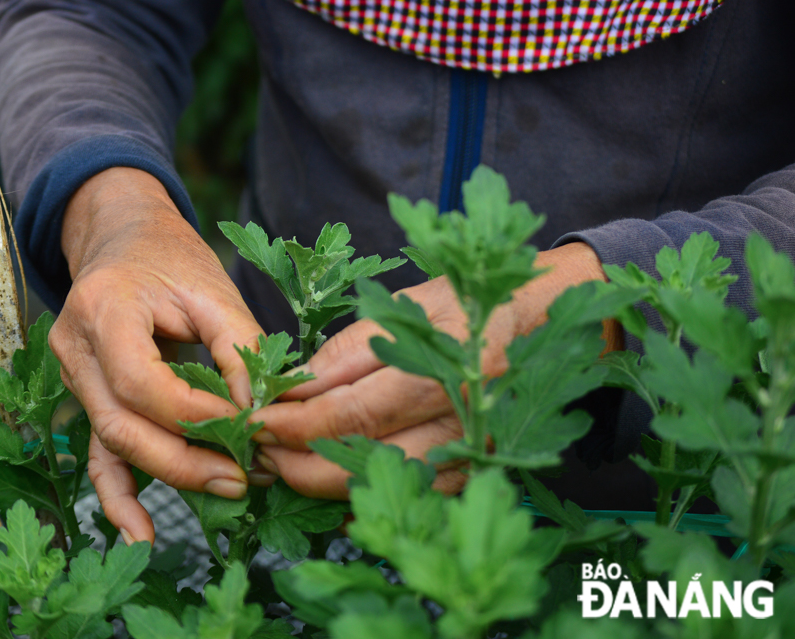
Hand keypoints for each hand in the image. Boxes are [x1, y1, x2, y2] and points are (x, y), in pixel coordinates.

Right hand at [51, 167, 264, 544]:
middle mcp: (75, 348)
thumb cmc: (171, 259)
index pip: (143, 383)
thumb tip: (264, 413)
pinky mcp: (88, 398)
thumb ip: (240, 348)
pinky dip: (120, 496)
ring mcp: (73, 378)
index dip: (198, 414)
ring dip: (171, 475)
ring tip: (228, 491)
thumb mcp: (213, 290)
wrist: (123, 239)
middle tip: (246, 475)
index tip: (250, 427)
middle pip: (123, 424)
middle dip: (188, 460)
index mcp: (103, 309)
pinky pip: (98, 454)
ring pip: (113, 444)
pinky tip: (142, 537)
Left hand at [251, 242, 621, 498]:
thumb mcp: (409, 306)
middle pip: (367, 458)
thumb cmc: (470, 304)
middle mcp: (466, 417)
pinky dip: (366, 491)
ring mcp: (475, 450)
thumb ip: (351, 349)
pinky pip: (412, 494)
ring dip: (326, 482)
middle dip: (301, 461)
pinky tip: (331, 480)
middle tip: (260, 451)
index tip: (258, 418)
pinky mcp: (476, 469)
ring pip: (387, 485)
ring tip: (285, 465)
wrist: (540, 324)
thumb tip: (295, 386)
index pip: (354, 410)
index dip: (297, 421)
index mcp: (450, 365)